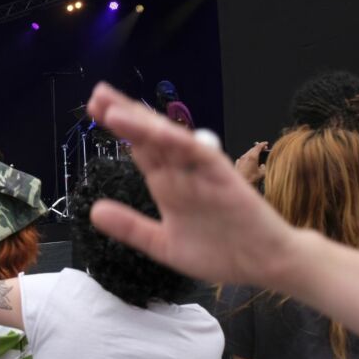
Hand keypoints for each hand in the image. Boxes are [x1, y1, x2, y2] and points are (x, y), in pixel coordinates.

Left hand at [86, 83, 297, 286]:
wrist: (264, 265)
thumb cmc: (219, 252)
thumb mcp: (161, 244)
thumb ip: (130, 227)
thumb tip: (94, 211)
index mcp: (168, 184)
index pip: (140, 148)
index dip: (118, 129)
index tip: (94, 109)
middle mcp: (182, 173)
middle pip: (150, 136)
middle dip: (125, 114)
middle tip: (97, 93)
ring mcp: (202, 173)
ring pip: (170, 140)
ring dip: (143, 124)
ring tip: (113, 110)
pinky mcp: (223, 179)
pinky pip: (199, 154)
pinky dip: (177, 141)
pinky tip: (154, 131)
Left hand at [235, 141, 267, 184]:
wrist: (238, 185)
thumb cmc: (249, 180)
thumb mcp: (261, 174)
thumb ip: (264, 168)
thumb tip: (263, 166)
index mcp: (252, 157)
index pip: (258, 146)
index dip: (263, 144)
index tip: (265, 143)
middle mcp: (245, 157)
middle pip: (252, 149)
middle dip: (258, 148)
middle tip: (263, 149)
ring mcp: (240, 160)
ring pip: (247, 153)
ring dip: (252, 153)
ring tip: (256, 155)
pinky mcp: (236, 164)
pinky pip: (242, 158)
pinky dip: (246, 158)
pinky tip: (248, 162)